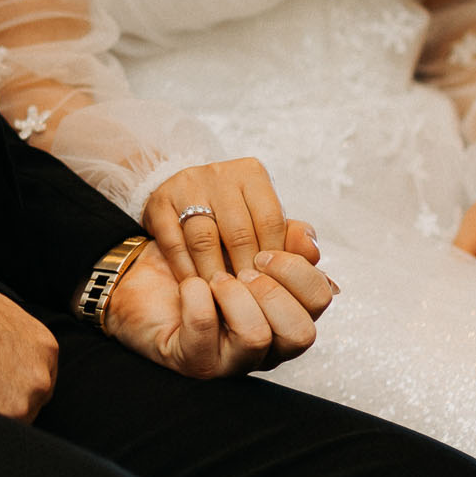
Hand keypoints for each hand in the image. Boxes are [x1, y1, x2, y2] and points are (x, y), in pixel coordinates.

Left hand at [102, 228, 335, 377]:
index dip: (298, 271)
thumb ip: (281, 237)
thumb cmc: (197, 260)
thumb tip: (311, 241)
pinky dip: (198, 300)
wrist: (140, 276)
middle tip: (241, 269)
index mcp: (286, 315)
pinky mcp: (194, 362)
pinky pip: (206, 334)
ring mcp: (231, 361)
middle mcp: (267, 347)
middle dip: (272, 291)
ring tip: (214, 278)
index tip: (264, 251)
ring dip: (235, 297)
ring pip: (256, 339)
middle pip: (301, 333)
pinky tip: (190, 286)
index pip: (320, 301)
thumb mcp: (244, 240)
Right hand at [144, 158, 317, 282]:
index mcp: (252, 174)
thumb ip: (291, 241)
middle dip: (245, 272)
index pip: (271, 221)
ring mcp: (187, 184)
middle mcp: (221, 173)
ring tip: (223, 299)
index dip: (272, 259)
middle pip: (239, 232)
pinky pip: (175, 243)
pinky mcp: (159, 201)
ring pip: (205, 239)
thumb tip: (316, 260)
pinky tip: (196, 289)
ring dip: (215, 275)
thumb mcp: (261, 221)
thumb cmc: (229, 215)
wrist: (176, 196)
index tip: (270, 287)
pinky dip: (187, 270)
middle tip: (250, 302)